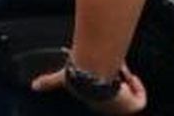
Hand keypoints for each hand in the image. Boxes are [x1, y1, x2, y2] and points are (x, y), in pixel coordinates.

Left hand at [32, 64, 146, 114]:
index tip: (102, 70)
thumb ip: (48, 82)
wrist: (91, 78)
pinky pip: (140, 100)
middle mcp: (106, 106)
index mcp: (92, 99)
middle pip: (114, 89)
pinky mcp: (131, 108)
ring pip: (128, 92)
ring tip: (116, 70)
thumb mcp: (61, 79)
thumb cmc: (77, 77)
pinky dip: (137, 88)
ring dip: (124, 80)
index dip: (103, 80)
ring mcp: (119, 108)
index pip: (99, 91)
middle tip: (110, 66)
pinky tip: (128, 77)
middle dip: (114, 75)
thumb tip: (33, 86)